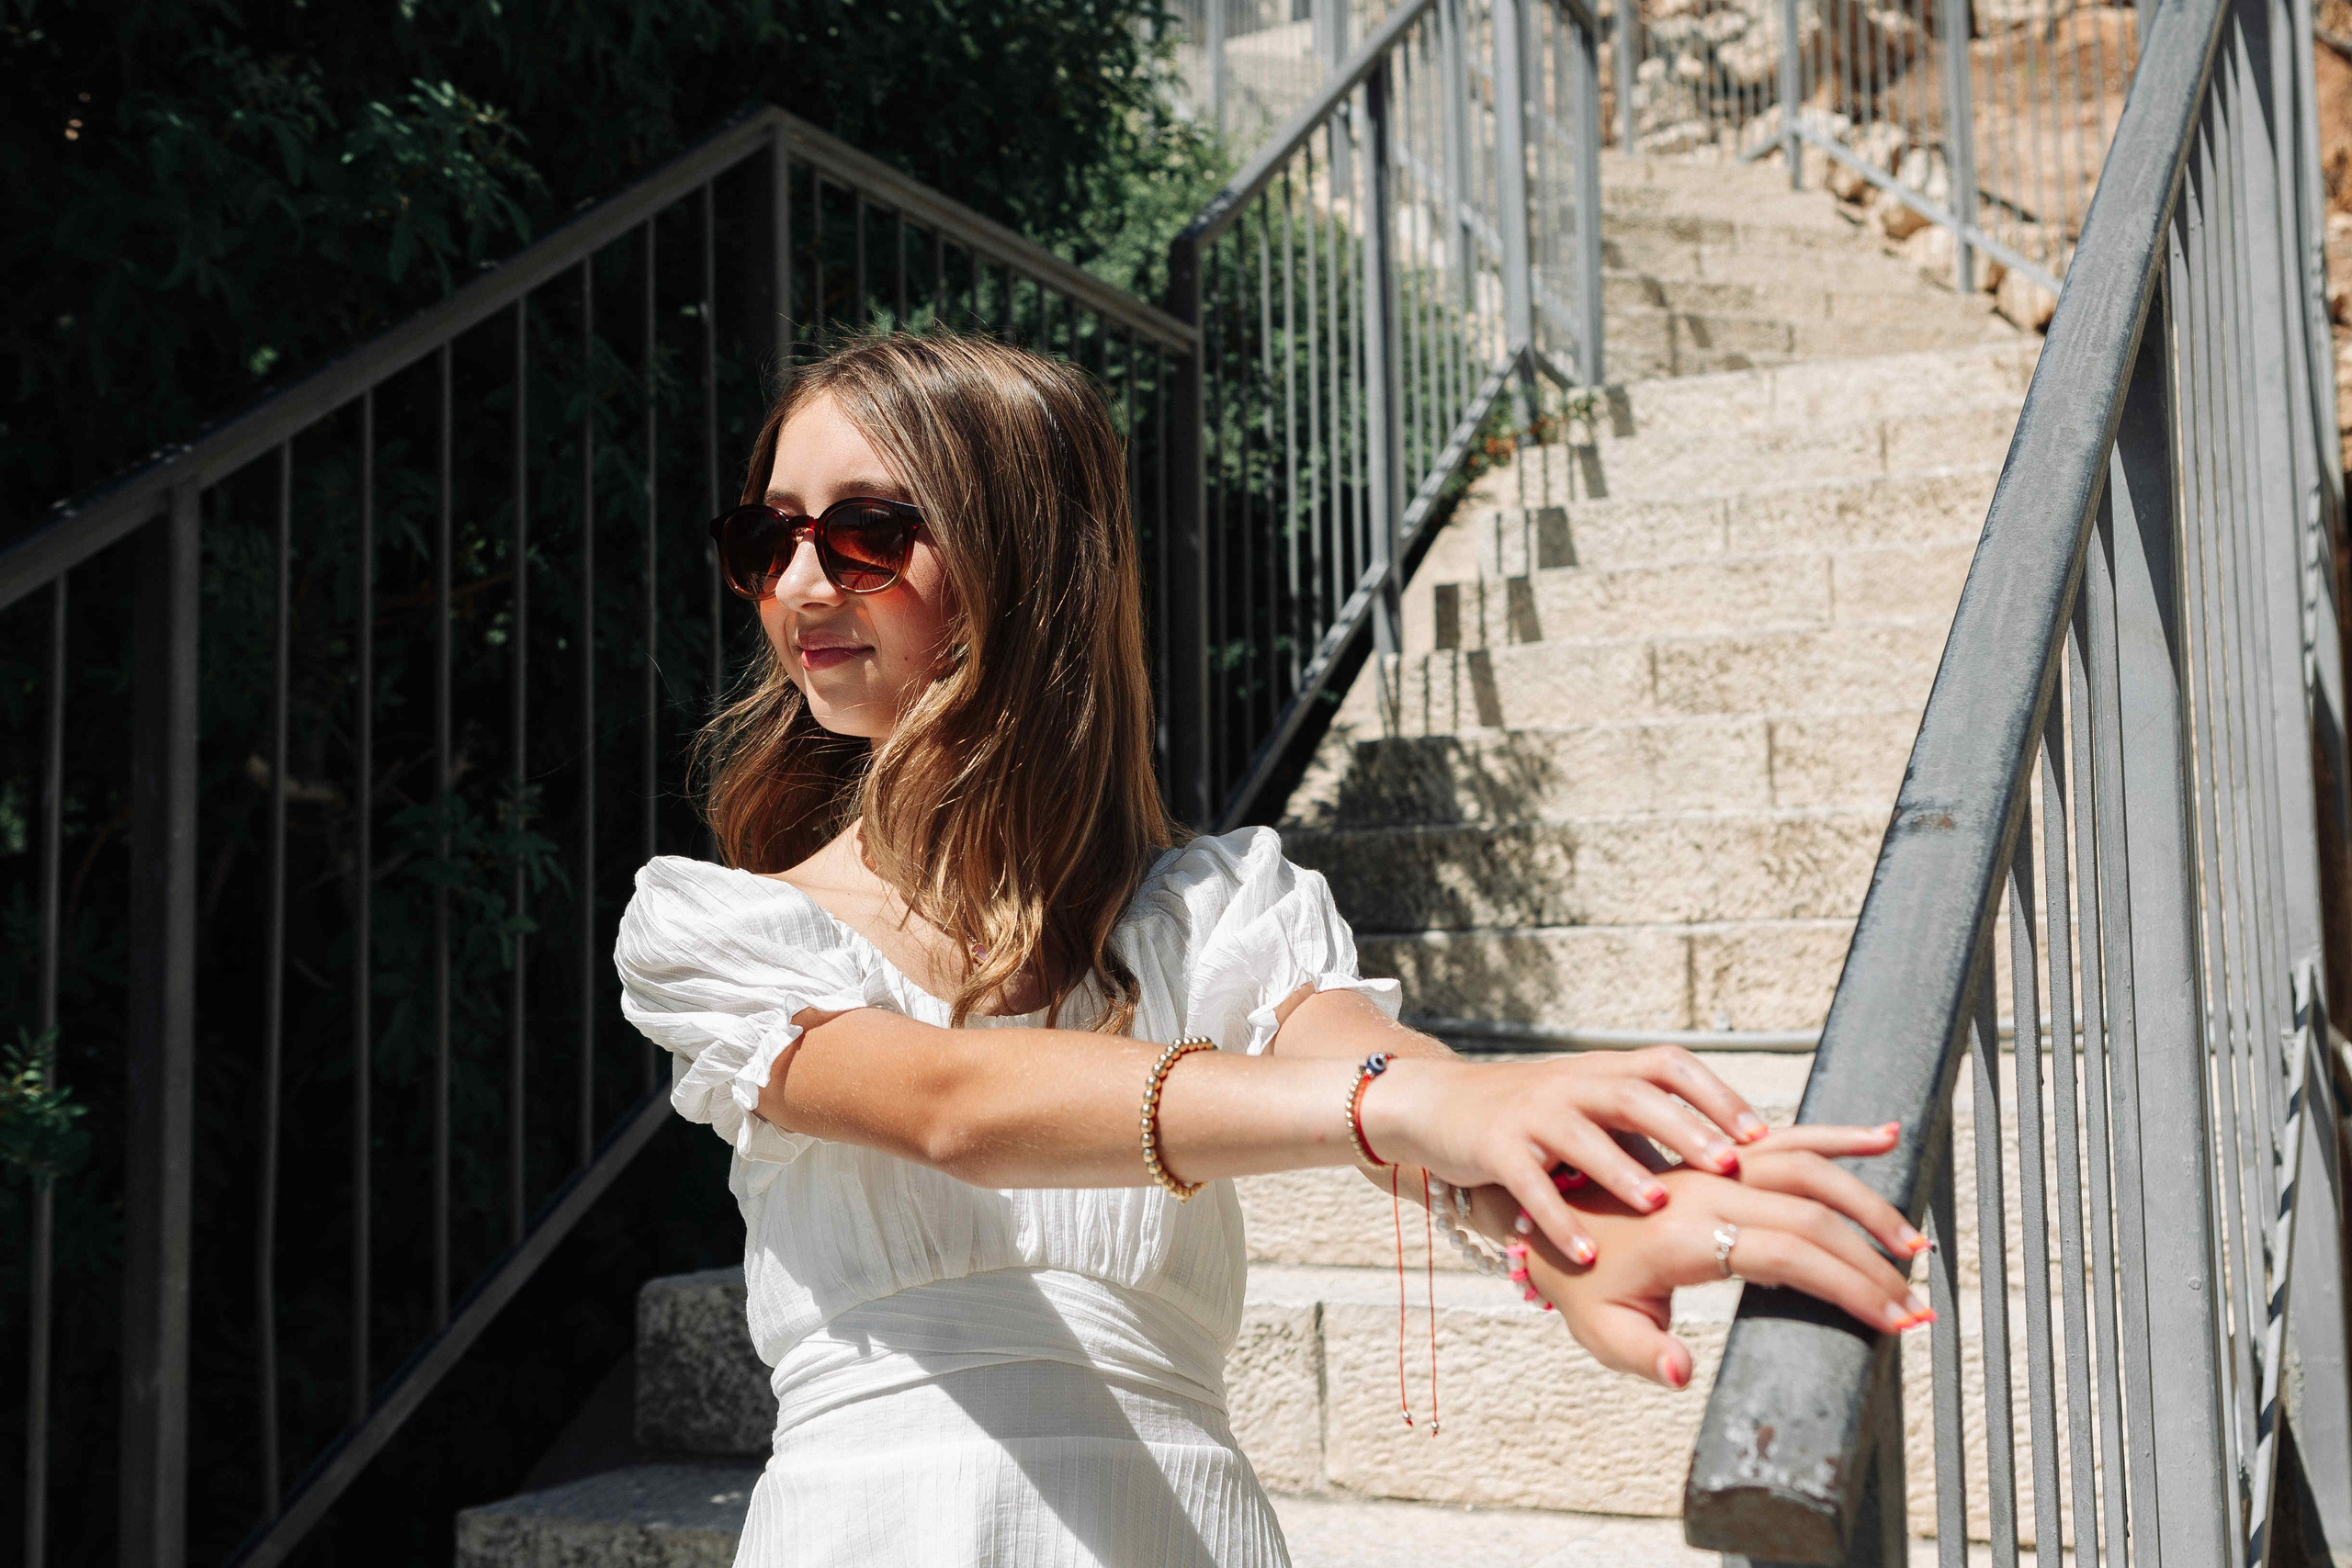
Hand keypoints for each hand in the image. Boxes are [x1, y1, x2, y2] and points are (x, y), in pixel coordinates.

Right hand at [1358, 1045, 1902, 1263]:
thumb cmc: (1535, 1118)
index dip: (1716, 1095)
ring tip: (1659, 1204)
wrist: (1439, 1104)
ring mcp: (1532, 1114)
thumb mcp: (1594, 1111)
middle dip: (1684, 1128)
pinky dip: (1556, 1215)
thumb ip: (1650, 1134)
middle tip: (1729, 1165)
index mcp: (1606, 1074)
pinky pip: (1528, 1182)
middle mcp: (1573, 1086)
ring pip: (1582, 1134)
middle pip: (1635, 1094)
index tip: (1761, 1135)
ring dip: (1621, 1169)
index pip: (1670, 1067)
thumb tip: (1739, 1170)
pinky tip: (1583, 1250)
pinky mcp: (1494, 1148)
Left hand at [1473, 1128, 1935, 1388]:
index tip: (1896, 1321)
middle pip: (1812, 1215)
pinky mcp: (1722, 1156)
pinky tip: (1884, 1135)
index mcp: (1688, 1234)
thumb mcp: (1600, 1329)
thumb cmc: (1579, 1279)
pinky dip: (1837, 1137)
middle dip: (1872, 1261)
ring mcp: (1719, 1167)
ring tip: (1914, 1245)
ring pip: (1808, 1169)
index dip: (1848, 1287)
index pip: (1788, 1254)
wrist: (1544, 1211)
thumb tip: (1681, 1372)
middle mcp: (1710, 1190)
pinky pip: (1787, 1138)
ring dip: (1867, 1204)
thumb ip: (1642, 1354)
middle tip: (1918, 1304)